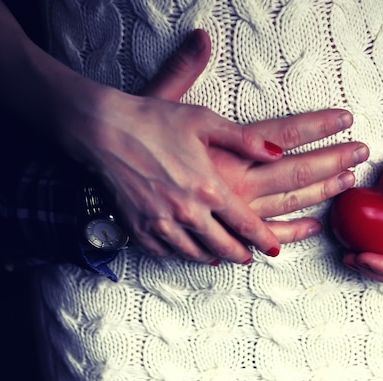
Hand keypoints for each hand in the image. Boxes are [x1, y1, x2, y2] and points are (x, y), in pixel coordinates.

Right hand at [53, 30, 356, 264]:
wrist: (104, 130)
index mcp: (209, 188)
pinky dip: (180, 255)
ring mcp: (161, 224)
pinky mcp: (138, 228)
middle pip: (223, 246)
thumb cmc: (154, 121)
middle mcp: (188, 212)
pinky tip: (185, 251)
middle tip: (249, 257)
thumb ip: (245, 140)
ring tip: (221, 257)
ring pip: (195, 254)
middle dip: (241, 255)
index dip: (263, 239)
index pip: (246, 224)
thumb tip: (278, 152)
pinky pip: (165, 253)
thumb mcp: (205, 121)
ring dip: (212, 257)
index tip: (274, 248)